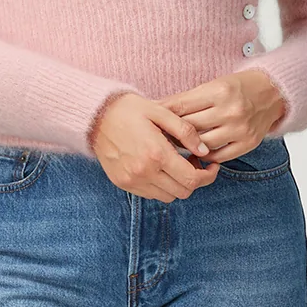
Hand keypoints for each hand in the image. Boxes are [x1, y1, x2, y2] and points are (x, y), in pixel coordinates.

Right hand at [89, 93, 222, 200]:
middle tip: (195, 163)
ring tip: (177, 166)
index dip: (208, 176)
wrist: (95, 116)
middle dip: (195, 180)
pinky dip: (162, 186)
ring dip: (178, 185)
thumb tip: (205, 151)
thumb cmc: (129, 110)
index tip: (211, 166)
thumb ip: (186, 132)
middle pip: (183, 192)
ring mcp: (132, 181)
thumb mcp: (161, 112)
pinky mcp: (123, 183)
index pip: (192, 179)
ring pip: (168, 197)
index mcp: (157, 154)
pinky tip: (160, 169)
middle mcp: (144, 172)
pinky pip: (151, 195)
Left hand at [157, 68, 287, 161]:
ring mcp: (240, 129)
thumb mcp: (214, 84)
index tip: (150, 120)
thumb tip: (158, 109)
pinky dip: (206, 155)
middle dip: (172, 132)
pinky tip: (199, 152)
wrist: (274, 93)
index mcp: (219, 91)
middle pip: (189, 127)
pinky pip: (218, 156)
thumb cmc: (239, 87)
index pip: (181, 106)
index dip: (163, 114)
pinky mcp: (247, 143)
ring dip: (187, 147)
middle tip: (158, 137)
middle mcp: (230, 110)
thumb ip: (188, 99)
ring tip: (176, 146)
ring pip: (202, 145)